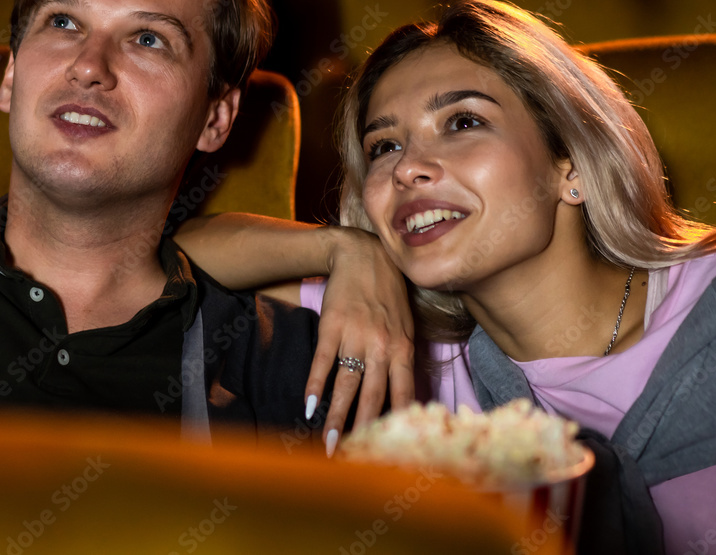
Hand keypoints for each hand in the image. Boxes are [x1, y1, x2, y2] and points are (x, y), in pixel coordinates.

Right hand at [303, 227, 414, 456]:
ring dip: (336, 417)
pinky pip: (323, 361)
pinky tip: (308, 407)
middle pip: (374, 397)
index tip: (390, 451)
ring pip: (347, 385)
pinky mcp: (332, 326)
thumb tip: (403, 396)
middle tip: (354, 459)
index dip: (396, 424)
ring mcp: (356, 336)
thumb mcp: (406, 325)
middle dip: (363, 431)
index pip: (403, 395)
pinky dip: (315, 385)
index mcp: (404, 349)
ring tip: (327, 444)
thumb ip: (404, 358)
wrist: (363, 255)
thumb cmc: (388, 293)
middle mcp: (383, 346)